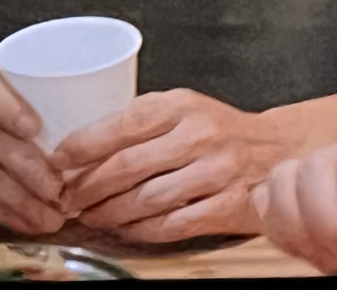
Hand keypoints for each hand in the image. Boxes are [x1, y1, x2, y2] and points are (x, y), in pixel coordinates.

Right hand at [0, 63, 65, 235]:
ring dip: (22, 202)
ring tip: (53, 217)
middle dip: (29, 171)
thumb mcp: (17, 97)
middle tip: (60, 192)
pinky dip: (4, 215)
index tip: (34, 129)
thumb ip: (46, 104)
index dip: (8, 107)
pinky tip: (27, 222)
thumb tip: (97, 139)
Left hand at [50, 88, 289, 242]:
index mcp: (184, 106)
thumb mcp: (184, 110)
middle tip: (67, 199)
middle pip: (128, 166)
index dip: (83, 145)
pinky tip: (126, 229)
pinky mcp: (228, 205)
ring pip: (146, 200)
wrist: (279, 150)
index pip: (123, 123)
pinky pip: (172, 225)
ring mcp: (217, 172)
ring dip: (109, 213)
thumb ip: (141, 122)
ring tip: (91, 216)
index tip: (57, 161)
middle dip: (87, 188)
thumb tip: (80, 148)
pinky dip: (142, 230)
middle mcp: (201, 135)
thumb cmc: (220, 131)